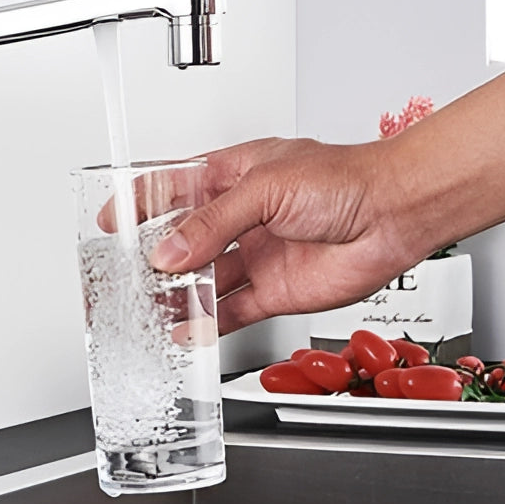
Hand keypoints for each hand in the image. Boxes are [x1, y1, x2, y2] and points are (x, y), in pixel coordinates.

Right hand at [150, 137, 429, 334]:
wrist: (393, 214)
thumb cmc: (344, 179)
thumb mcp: (265, 187)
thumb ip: (212, 222)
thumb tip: (169, 251)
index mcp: (235, 174)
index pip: (174, 187)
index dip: (140, 202)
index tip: (112, 219)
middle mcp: (243, 214)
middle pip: (184, 238)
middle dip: (153, 256)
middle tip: (123, 274)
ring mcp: (257, 253)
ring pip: (204, 278)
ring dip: (176, 293)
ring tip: (147, 307)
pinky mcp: (275, 290)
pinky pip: (232, 310)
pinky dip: (207, 323)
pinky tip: (186, 330)